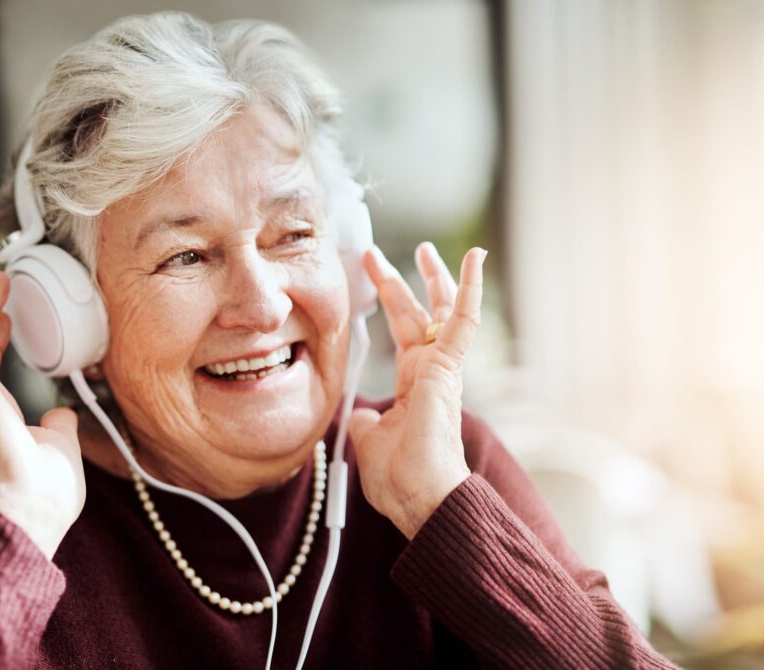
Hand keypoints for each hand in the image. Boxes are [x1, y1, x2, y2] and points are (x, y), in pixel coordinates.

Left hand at [349, 243, 486, 538]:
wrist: (419, 498)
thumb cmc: (399, 478)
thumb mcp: (368, 440)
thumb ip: (364, 419)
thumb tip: (355, 412)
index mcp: (415, 385)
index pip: (404, 331)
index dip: (390, 301)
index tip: (371, 276)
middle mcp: (432, 372)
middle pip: (418, 314)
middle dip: (400, 282)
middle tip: (381, 254)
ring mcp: (442, 369)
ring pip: (441, 310)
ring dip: (432, 277)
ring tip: (423, 247)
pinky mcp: (449, 369)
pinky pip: (463, 321)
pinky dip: (469, 288)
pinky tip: (475, 258)